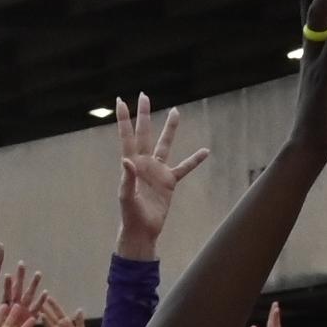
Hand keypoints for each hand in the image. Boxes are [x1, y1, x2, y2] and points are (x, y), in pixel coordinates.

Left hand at [111, 93, 205, 258]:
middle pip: (145, 133)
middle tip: (144, 95)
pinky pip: (184, 168)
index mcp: (132, 163)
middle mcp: (144, 162)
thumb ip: (127, 178)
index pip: (127, 136)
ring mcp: (157, 170)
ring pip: (165, 144)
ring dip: (170, 129)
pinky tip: (205, 151)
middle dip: (144, 114)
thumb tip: (126, 160)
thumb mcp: (126, 197)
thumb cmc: (130, 215)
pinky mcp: (169, 182)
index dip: (124, 119)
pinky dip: (194, 160)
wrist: (142, 231)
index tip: (121, 101)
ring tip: (176, 111)